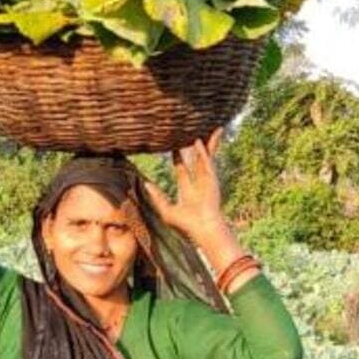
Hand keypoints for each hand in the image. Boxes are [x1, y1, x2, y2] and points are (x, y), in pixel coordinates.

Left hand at [143, 129, 232, 251]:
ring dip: (207, 143)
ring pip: (206, 157)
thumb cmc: (186, 225)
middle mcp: (199, 183)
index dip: (177, 156)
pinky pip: (207, 163)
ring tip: (210, 129)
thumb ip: (157, 197)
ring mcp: (207, 180)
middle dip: (196, 147)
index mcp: (188, 190)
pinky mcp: (212, 180)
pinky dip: (203, 152)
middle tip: (192, 133)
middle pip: (197, 160)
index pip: (182, 168)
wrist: (202, 229)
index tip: (173, 145)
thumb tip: (146, 184)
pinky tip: (199, 142)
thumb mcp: (166, 210)